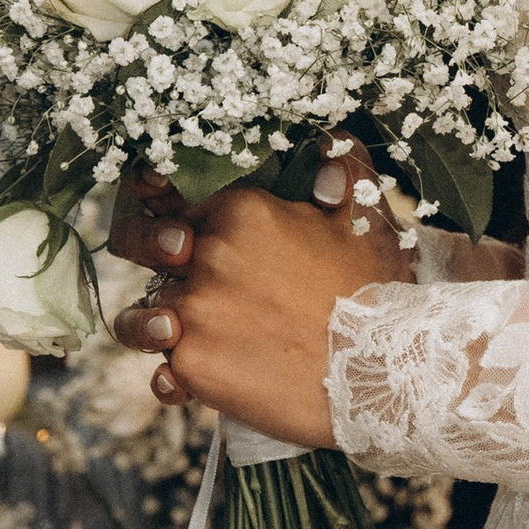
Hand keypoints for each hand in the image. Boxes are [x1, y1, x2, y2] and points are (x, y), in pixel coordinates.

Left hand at [107, 162, 409, 446]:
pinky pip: (162, 371)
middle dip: (152, 256)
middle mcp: (207, 255)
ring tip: (179, 335)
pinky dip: (174, 379)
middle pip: (149, 248)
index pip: (177, 197)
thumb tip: (328, 146)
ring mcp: (194, 312)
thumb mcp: (365, 222)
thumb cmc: (377, 296)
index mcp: (241, 211)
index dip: (171, 210)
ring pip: (144, 314)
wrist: (383, 375)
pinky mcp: (191, 365)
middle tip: (178, 275)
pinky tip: (189, 382)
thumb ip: (341, 173)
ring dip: (157, 324)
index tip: (176, 227)